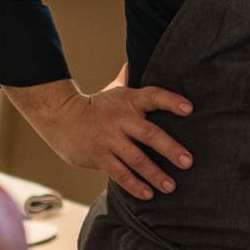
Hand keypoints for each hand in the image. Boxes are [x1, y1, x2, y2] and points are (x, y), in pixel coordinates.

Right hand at [11, 79, 194, 200]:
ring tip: (171, 186)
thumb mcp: (114, 90)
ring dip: (155, 174)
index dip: (172, 101)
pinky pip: (119, 173)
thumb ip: (131, 80)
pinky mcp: (98, 156)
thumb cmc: (95, 105)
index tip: (189, 109)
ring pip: (136, 159)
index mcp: (129, 100)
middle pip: (150, 134)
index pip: (154, 96)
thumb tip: (142, 56)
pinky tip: (148, 194)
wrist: (59, 116)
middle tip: (187, 162)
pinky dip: (134, 185)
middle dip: (170, 149)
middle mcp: (121, 119)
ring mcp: (109, 140)